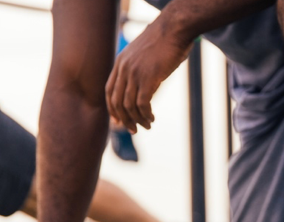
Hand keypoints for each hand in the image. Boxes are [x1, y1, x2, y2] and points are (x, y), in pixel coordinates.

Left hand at [105, 18, 192, 132]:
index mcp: (120, 62)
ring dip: (137, 120)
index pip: (109, 91)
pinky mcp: (147, 78)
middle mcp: (124, 69)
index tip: (118, 121)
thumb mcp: (144, 54)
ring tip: (147, 126)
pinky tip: (152, 118)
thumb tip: (144, 84)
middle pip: (117, 101)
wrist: (174, 29)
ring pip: (129, 105)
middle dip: (124, 119)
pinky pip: (142, 104)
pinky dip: (146, 114)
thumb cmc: (164, 41)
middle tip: (134, 130)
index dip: (112, 109)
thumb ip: (139, 68)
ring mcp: (134, 73)